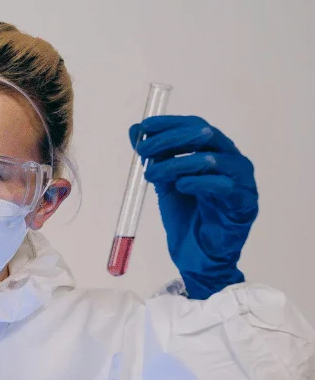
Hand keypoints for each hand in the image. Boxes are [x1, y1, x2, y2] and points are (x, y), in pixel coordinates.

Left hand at [131, 115, 258, 299]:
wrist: (198, 256)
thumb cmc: (187, 218)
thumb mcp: (165, 183)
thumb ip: (155, 158)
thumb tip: (135, 131)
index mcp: (215, 153)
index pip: (196, 126)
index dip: (170, 123)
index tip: (143, 127)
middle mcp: (232, 161)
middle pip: (205, 136)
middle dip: (170, 139)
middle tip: (143, 150)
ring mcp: (241, 181)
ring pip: (212, 159)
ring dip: (177, 163)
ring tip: (152, 174)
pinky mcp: (244, 203)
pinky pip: (223, 186)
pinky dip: (198, 182)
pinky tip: (181, 187)